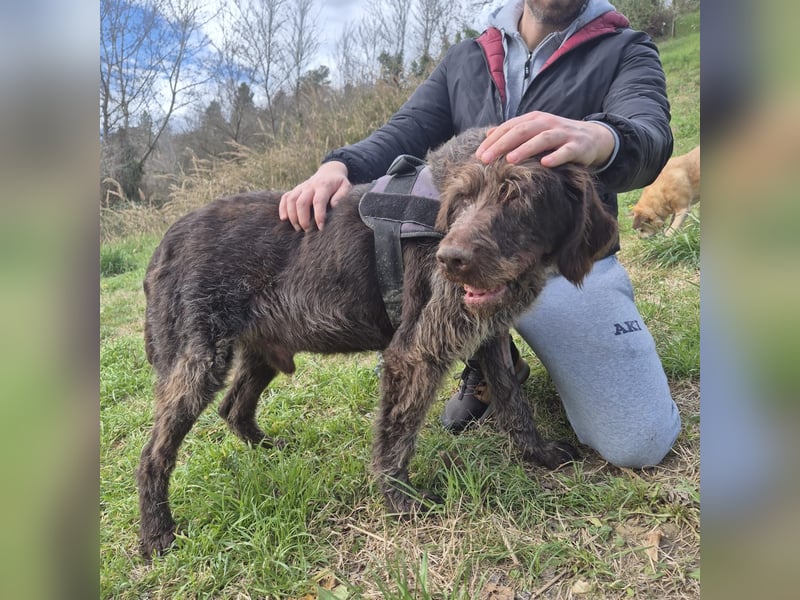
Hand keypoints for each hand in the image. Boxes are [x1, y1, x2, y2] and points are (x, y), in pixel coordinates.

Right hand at [279, 161, 350, 230]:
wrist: (329, 172)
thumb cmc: (338, 184)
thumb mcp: (346, 186)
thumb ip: (341, 195)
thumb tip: (334, 205)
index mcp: (323, 185)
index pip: (318, 201)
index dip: (318, 215)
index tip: (320, 227)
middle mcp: (310, 186)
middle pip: (301, 202)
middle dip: (303, 219)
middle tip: (308, 231)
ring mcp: (301, 187)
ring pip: (291, 200)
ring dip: (292, 216)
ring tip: (298, 228)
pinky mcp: (295, 190)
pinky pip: (285, 197)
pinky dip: (282, 208)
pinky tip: (284, 219)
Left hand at [476, 112, 615, 167]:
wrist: (593, 138)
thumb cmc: (558, 138)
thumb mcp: (535, 132)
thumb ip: (514, 132)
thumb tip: (488, 134)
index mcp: (535, 119)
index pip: (510, 127)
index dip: (494, 140)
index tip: (478, 155)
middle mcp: (548, 123)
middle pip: (522, 131)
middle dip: (502, 144)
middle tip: (486, 159)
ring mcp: (564, 134)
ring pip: (543, 138)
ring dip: (526, 149)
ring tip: (510, 160)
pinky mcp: (578, 146)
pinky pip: (566, 151)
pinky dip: (556, 156)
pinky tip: (545, 163)